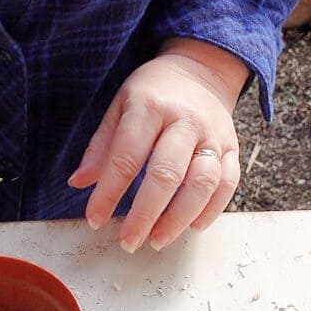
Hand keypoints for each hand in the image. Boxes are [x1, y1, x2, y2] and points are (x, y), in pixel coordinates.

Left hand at [68, 38, 248, 251]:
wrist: (200, 69)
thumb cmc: (151, 94)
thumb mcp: (119, 107)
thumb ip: (101, 146)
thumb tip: (78, 182)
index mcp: (150, 107)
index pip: (126, 156)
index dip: (109, 192)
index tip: (95, 219)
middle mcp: (185, 121)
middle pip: (166, 174)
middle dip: (145, 214)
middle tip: (128, 241)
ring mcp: (213, 135)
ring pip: (202, 183)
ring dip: (178, 218)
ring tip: (156, 240)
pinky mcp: (232, 148)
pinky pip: (228, 183)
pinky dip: (211, 210)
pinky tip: (191, 227)